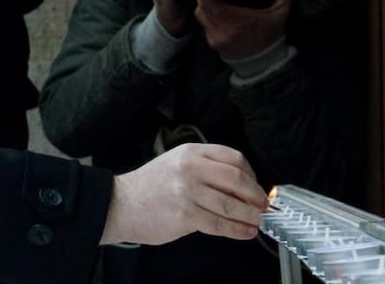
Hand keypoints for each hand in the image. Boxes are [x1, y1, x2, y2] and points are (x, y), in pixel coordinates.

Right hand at [100, 143, 266, 244]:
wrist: (120, 204)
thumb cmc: (149, 187)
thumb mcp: (176, 163)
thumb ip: (205, 168)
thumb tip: (241, 185)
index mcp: (190, 152)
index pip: (233, 158)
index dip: (252, 174)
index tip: (257, 187)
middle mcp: (190, 168)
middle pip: (236, 179)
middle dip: (255, 196)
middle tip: (264, 206)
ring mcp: (187, 191)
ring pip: (230, 204)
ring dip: (250, 215)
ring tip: (258, 221)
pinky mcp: (184, 215)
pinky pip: (219, 224)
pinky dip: (236, 230)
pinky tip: (245, 232)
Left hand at [195, 0, 296, 59]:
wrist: (264, 63)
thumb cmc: (271, 35)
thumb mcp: (280, 13)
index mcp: (238, 21)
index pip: (209, 2)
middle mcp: (223, 30)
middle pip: (201, 6)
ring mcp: (215, 38)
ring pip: (200, 15)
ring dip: (206, 7)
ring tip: (216, 0)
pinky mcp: (212, 43)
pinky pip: (204, 25)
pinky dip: (208, 18)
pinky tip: (218, 14)